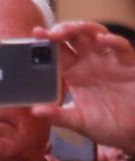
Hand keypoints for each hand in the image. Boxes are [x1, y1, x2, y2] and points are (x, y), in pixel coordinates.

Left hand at [30, 20, 134, 150]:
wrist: (131, 131)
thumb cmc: (104, 124)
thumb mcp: (78, 122)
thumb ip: (58, 116)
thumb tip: (35, 111)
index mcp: (73, 73)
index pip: (57, 52)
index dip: (47, 42)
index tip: (35, 34)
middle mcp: (90, 62)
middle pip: (75, 37)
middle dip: (63, 30)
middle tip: (49, 33)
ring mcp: (109, 60)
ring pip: (96, 34)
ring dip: (83, 29)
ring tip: (67, 31)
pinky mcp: (128, 64)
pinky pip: (121, 47)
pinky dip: (112, 41)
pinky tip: (101, 40)